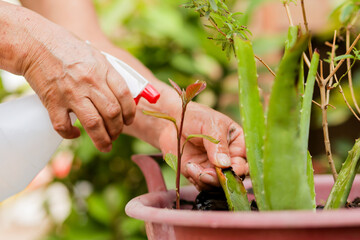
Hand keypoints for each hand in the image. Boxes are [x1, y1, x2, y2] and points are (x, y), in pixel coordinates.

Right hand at [22, 18, 135, 151]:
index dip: (130, 112)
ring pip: (93, 124)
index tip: (128, 121)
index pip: (124, 95)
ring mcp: (71, 93)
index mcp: (103, 69)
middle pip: (112, 113)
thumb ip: (109, 75)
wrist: (35, 43)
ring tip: (106, 145)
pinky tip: (76, 134)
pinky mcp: (53, 102)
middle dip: (117, 130)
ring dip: (103, 140)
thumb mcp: (96, 55)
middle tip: (115, 135)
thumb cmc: (68, 49)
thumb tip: (125, 98)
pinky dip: (70, 135)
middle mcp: (90, 82)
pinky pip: (63, 126)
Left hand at [158, 102, 247, 189]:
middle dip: (221, 179)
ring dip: (206, 181)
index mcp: (238, 143)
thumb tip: (225, 164)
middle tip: (206, 173)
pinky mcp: (200, 174)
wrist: (172, 122)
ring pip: (218, 185)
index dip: (240, 168)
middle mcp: (229, 158)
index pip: (246, 161)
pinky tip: (189, 167)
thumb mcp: (210, 124)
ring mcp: (214, 168)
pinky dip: (197, 181)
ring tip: (192, 167)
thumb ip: (218, 143)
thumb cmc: (195, 117)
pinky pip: (204, 186)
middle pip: (234, 177)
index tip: (227, 168)